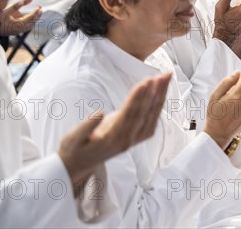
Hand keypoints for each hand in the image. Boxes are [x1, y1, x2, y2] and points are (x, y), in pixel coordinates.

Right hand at [0, 0, 41, 35]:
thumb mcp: (5, 10)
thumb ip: (17, 5)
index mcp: (18, 25)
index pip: (31, 18)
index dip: (36, 12)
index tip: (40, 6)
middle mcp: (19, 30)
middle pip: (32, 23)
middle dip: (37, 15)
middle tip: (40, 8)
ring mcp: (17, 32)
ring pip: (30, 26)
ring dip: (34, 19)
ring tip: (37, 12)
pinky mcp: (15, 32)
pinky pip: (26, 27)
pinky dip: (30, 22)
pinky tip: (30, 17)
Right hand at [58, 73, 171, 195]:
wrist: (79, 165)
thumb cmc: (75, 149)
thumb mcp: (73, 139)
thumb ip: (85, 127)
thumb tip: (99, 113)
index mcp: (113, 139)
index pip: (129, 115)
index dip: (138, 98)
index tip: (145, 83)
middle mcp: (128, 140)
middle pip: (145, 113)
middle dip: (154, 92)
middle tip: (163, 74)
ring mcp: (135, 139)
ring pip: (152, 114)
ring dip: (160, 95)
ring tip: (166, 77)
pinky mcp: (137, 136)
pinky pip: (152, 118)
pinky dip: (158, 103)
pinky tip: (162, 90)